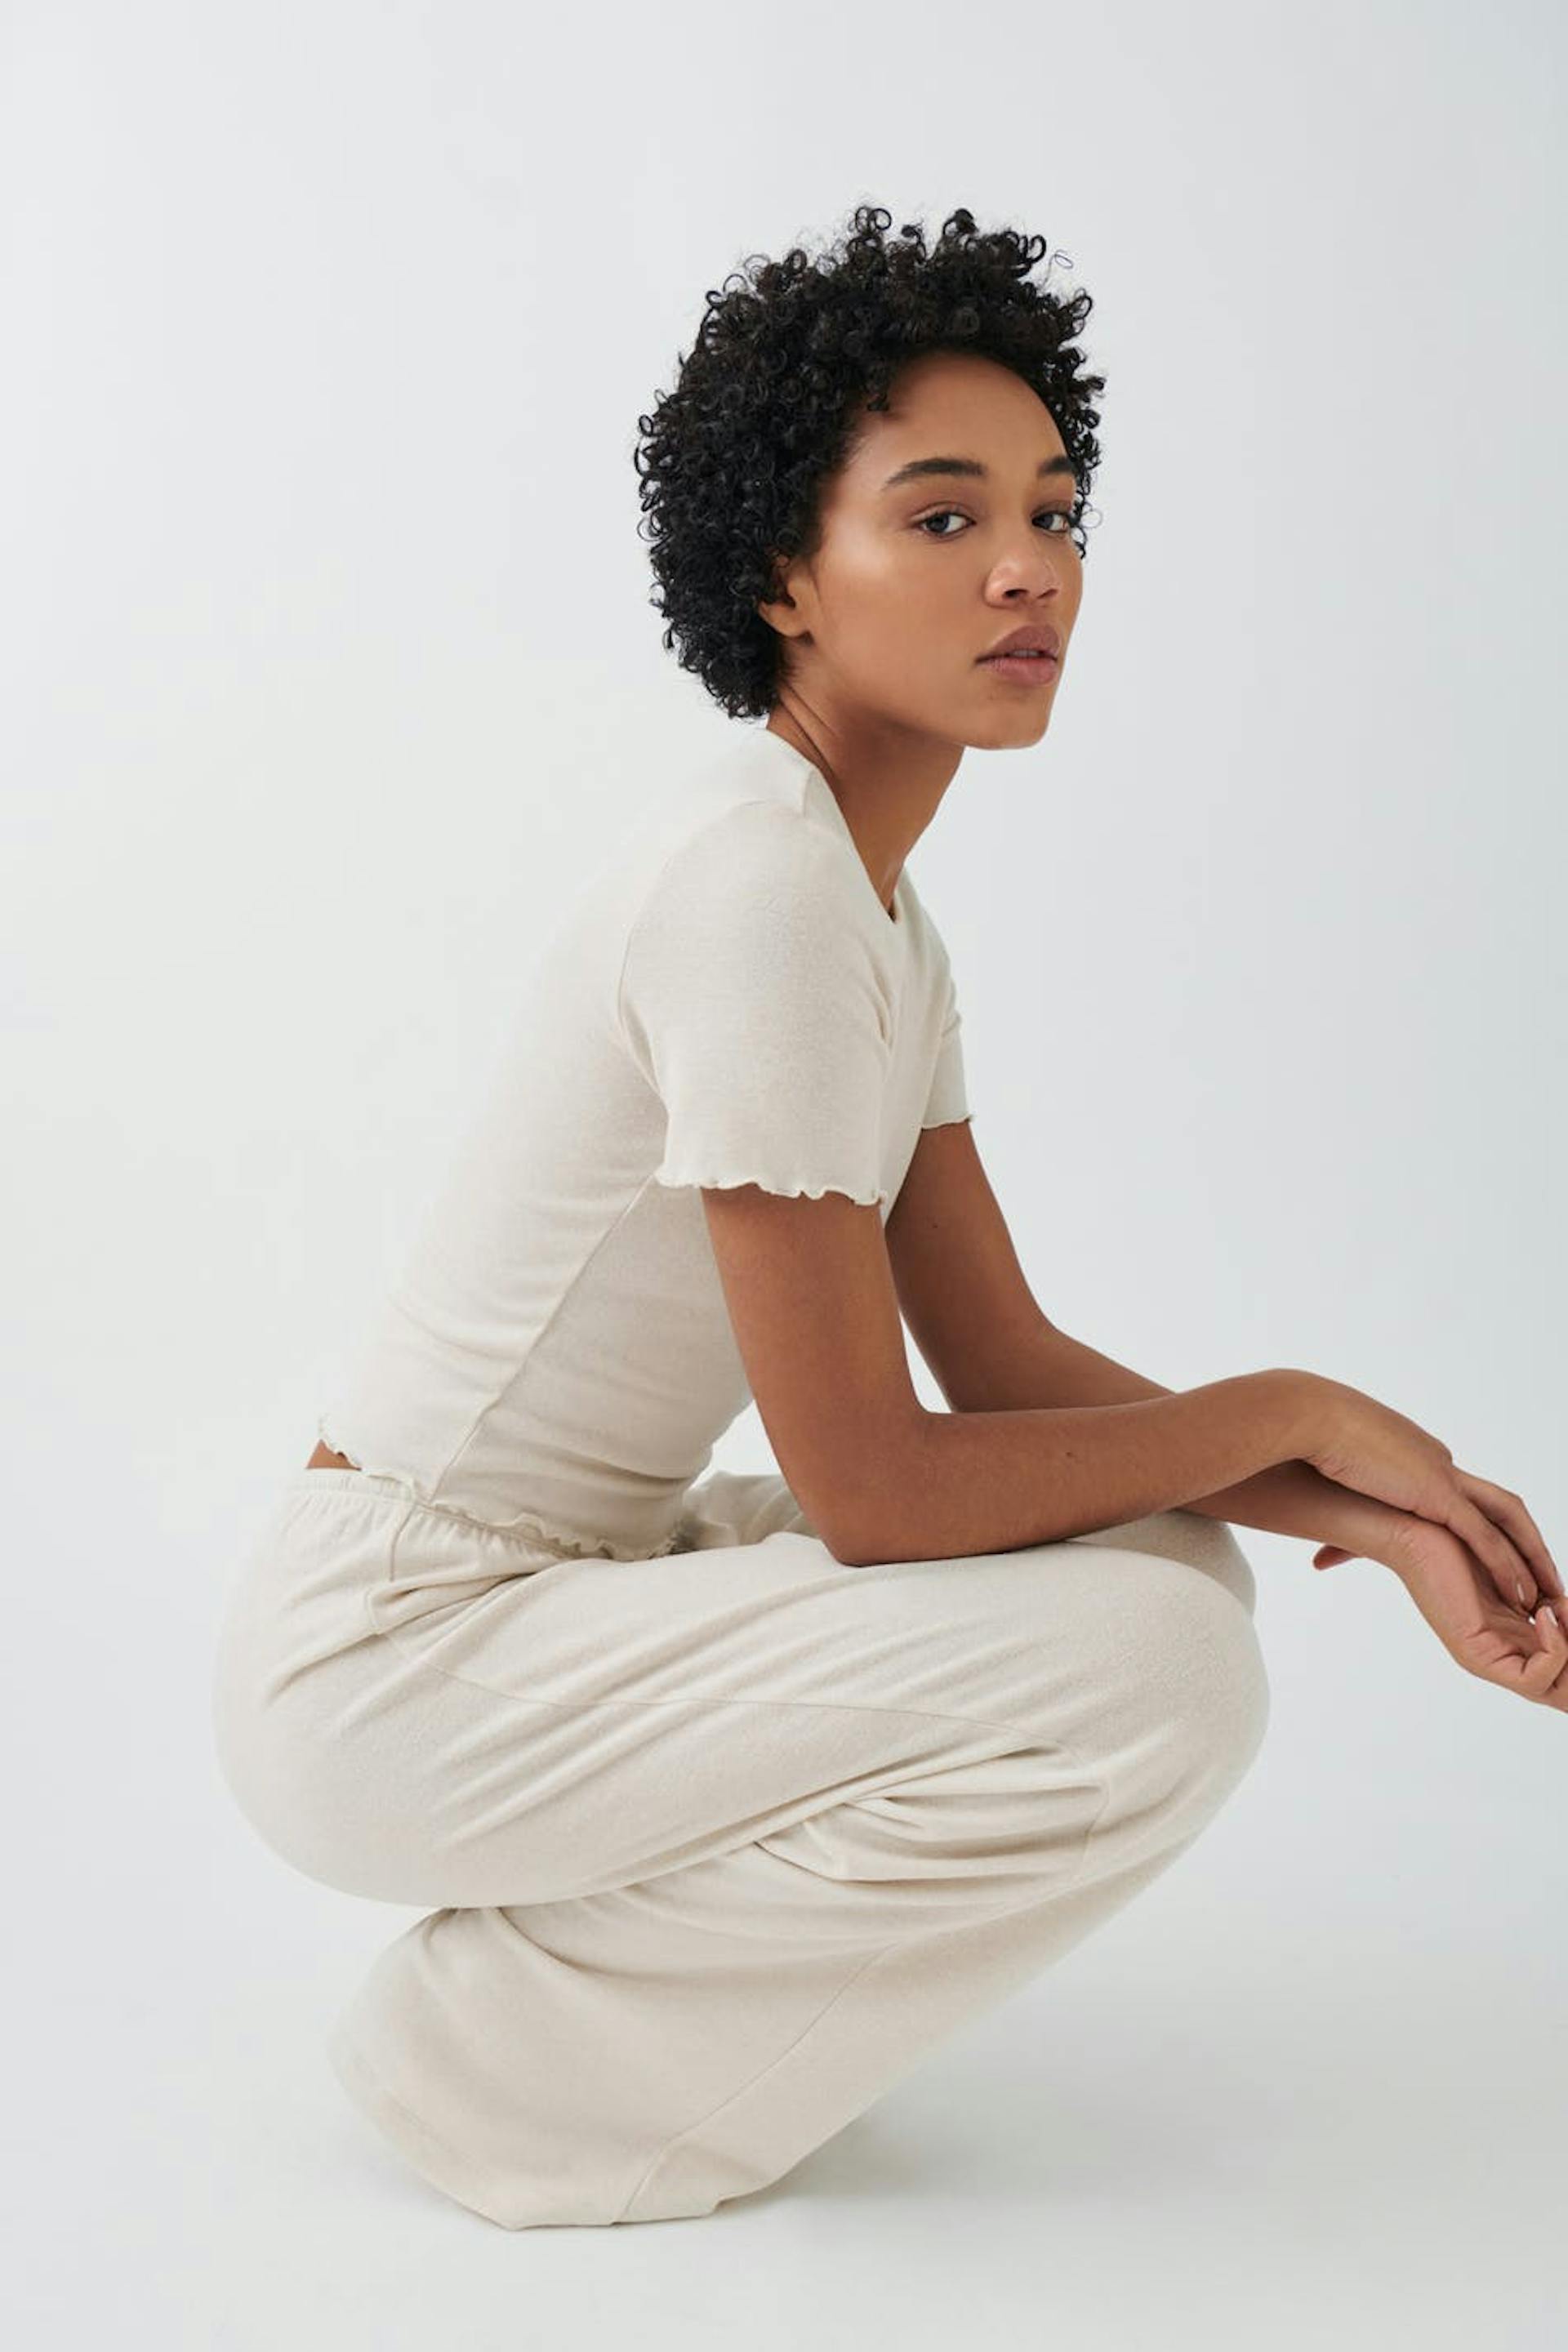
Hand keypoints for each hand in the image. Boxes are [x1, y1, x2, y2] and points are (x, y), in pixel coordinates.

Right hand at [1295, 1373, 1559, 1613]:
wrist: (1308, 1415)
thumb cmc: (1305, 1432)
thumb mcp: (1331, 1458)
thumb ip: (1339, 1477)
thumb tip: (1325, 1502)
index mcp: (1414, 1452)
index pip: (1457, 1493)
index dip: (1478, 1523)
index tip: (1488, 1553)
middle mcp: (1437, 1461)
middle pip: (1499, 1504)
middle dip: (1524, 1541)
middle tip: (1540, 1575)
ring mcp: (1442, 1475)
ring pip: (1507, 1520)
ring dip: (1532, 1557)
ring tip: (1546, 1591)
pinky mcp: (1437, 1494)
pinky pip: (1486, 1538)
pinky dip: (1508, 1567)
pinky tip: (1522, 1595)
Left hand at [1320, 1511, 1567, 1711]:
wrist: (1415, 1531)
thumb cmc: (1463, 1543)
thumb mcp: (1519, 1574)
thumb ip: (1546, 1596)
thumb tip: (1565, 1604)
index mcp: (1518, 1636)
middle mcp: (1506, 1655)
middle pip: (1567, 1693)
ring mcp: (1491, 1660)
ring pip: (1559, 1692)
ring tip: (1561, 1610)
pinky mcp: (1476, 1657)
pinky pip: (1533, 1680)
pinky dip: (1556, 1651)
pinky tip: (1545, 1614)